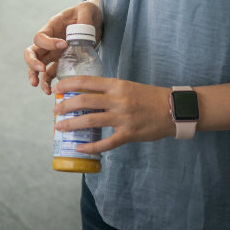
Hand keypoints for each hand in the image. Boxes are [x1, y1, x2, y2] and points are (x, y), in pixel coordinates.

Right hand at [24, 0, 101, 93]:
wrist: (95, 21)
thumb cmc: (88, 12)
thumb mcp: (87, 10)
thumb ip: (85, 19)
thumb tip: (83, 31)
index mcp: (52, 27)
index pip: (41, 36)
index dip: (49, 43)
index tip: (64, 45)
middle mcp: (49, 41)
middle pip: (32, 52)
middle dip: (32, 62)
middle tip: (40, 69)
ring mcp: (53, 53)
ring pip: (37, 66)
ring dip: (36, 76)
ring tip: (43, 88)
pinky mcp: (61, 62)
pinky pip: (50, 73)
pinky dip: (48, 82)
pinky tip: (52, 91)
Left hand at [52, 76, 172, 153]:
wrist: (174, 109)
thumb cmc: (149, 97)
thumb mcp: (127, 86)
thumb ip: (108, 90)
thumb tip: (85, 93)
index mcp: (116, 85)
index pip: (86, 81)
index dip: (68, 84)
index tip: (56, 89)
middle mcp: (118, 99)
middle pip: (84, 101)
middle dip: (65, 106)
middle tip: (55, 111)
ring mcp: (123, 117)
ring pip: (90, 121)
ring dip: (71, 124)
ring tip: (60, 127)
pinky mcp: (129, 134)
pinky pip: (106, 142)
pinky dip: (90, 146)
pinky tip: (80, 147)